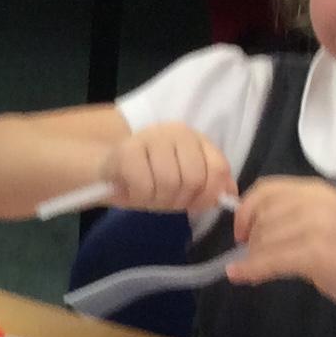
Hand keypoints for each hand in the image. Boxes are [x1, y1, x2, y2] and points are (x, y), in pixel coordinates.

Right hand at [99, 123, 236, 214]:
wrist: (104, 169)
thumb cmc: (147, 178)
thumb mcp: (182, 184)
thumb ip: (209, 186)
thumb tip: (232, 194)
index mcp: (196, 140)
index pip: (218, 168)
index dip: (209, 194)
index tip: (192, 203)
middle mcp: (178, 133)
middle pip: (195, 179)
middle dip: (179, 200)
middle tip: (162, 199)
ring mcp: (153, 137)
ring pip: (170, 183)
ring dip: (156, 200)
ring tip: (146, 194)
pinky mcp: (128, 149)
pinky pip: (145, 186)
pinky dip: (139, 197)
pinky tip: (131, 190)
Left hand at [226, 176, 335, 307]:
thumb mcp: (322, 220)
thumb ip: (290, 216)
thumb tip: (246, 230)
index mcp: (316, 190)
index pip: (267, 188)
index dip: (246, 209)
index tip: (241, 231)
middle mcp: (316, 202)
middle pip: (262, 215)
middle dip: (251, 238)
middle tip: (252, 255)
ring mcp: (317, 226)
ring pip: (264, 238)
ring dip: (252, 256)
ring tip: (253, 269)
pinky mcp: (315, 252)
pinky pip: (270, 260)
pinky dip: (250, 269)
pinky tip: (240, 275)